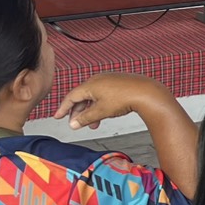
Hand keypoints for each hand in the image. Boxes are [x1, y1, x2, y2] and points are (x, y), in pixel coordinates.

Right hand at [55, 73, 176, 129]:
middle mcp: (98, 80)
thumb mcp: (100, 111)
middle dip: (78, 112)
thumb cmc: (125, 98)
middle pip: (82, 97)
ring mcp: (109, 81)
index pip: (71, 97)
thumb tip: (73, 124)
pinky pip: (103, 95)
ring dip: (90, 112)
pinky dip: (100, 107)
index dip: (63, 108)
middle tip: (76, 124)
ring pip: (93, 97)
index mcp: (90, 84)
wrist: (146, 92)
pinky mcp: (118, 84)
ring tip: (92, 124)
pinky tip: (103, 116)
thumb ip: (85, 118)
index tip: (58, 116)